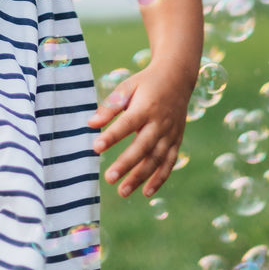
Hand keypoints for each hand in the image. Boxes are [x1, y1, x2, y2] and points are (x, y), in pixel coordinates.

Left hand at [87, 63, 191, 199]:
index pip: (127, 124)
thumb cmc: (146, 83)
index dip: (112, 136)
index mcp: (146, 107)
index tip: (95, 147)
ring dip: (141, 177)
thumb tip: (90, 124)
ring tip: (123, 191)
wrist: (177, 77)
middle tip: (109, 178)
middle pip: (143, 146)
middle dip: (126, 163)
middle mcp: (160, 122)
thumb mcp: (127, 87)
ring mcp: (170, 133)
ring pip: (156, 159)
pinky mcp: (176, 140)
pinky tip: (146, 192)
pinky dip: (160, 179)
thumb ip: (110, 106)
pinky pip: (169, 162)